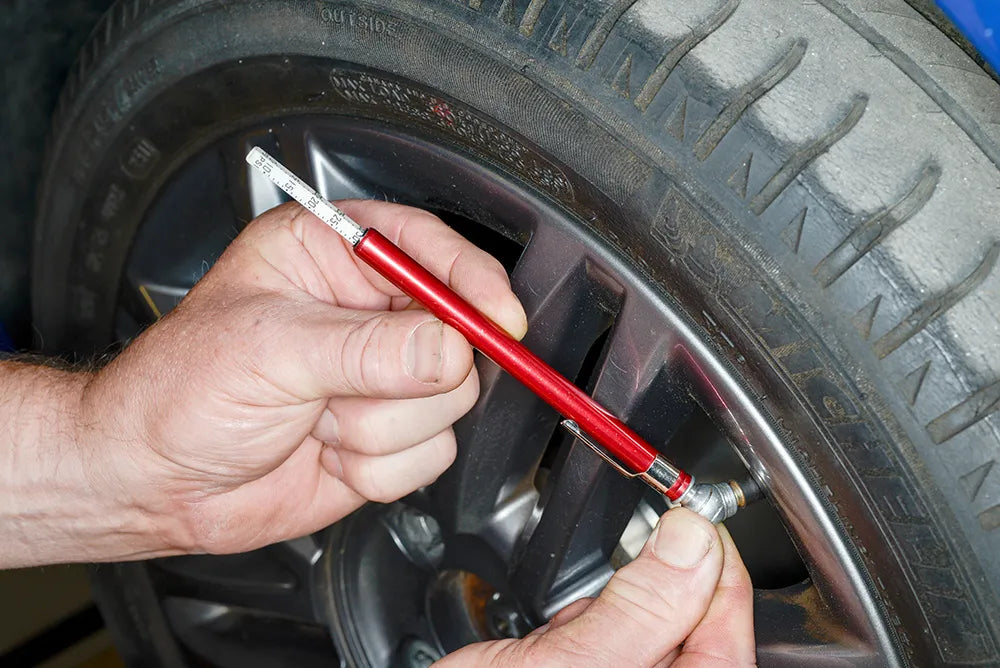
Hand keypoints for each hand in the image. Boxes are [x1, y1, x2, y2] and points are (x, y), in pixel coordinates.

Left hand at [79, 201, 526, 555]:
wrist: (155, 481)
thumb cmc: (181, 390)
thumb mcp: (271, 350)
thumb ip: (367, 349)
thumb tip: (447, 347)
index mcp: (330, 255)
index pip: (427, 248)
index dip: (471, 281)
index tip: (500, 318)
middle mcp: (365, 312)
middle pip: (455, 334)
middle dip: (402, 377)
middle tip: (339, 386)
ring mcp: (381, 378)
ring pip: (448, 402)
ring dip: (378, 427)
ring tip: (317, 418)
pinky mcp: (387, 436)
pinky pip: (430, 455)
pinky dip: (378, 467)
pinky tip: (327, 452)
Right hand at [439, 509, 754, 666]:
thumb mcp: (575, 666)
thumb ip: (644, 606)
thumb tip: (694, 539)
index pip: (728, 628)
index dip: (714, 564)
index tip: (692, 516)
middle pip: (692, 624)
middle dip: (655, 590)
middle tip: (622, 570)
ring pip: (650, 626)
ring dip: (614, 608)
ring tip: (569, 627)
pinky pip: (612, 639)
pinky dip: (587, 624)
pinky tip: (556, 640)